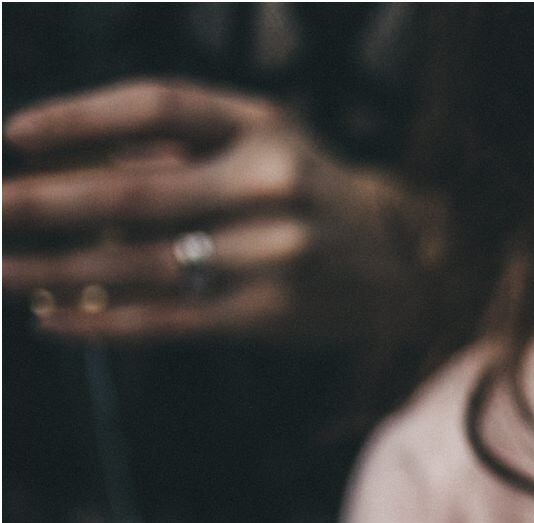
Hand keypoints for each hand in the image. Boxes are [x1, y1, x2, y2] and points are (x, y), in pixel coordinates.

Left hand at [2, 79, 432, 344]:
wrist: (412, 268)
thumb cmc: (315, 197)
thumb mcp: (265, 145)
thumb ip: (180, 148)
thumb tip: (75, 169)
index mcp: (264, 128)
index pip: (157, 107)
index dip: (81, 119)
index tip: (14, 135)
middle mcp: (269, 188)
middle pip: (133, 194)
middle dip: (44, 203)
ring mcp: (271, 256)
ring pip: (140, 265)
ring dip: (57, 270)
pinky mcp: (269, 315)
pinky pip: (168, 320)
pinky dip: (102, 322)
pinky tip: (50, 321)